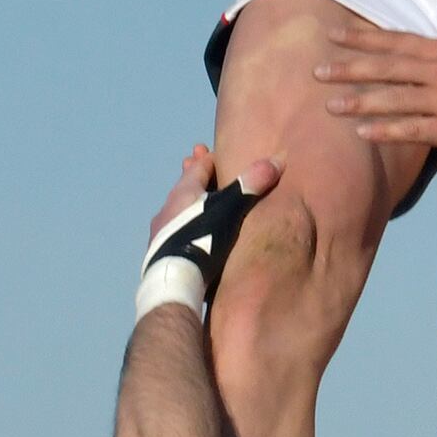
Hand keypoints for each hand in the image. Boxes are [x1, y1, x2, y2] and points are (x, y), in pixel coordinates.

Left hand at [147, 143, 278, 248]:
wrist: (175, 281)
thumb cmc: (203, 237)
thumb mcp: (231, 208)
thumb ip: (251, 184)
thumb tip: (276, 159)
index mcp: (183, 192)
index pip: (200, 165)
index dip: (214, 158)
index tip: (226, 155)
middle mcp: (168, 207)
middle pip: (188, 187)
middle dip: (201, 179)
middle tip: (212, 173)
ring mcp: (160, 232)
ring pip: (180, 210)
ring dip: (193, 205)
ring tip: (207, 206)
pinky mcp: (160, 253)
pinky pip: (177, 230)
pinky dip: (188, 226)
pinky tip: (196, 236)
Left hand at [315, 22, 436, 156]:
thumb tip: (409, 61)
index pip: (397, 41)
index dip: (364, 39)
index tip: (333, 35)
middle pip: (388, 67)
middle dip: (350, 68)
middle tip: (317, 71)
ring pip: (395, 98)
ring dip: (360, 100)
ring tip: (330, 105)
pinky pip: (412, 130)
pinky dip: (386, 130)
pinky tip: (363, 132)